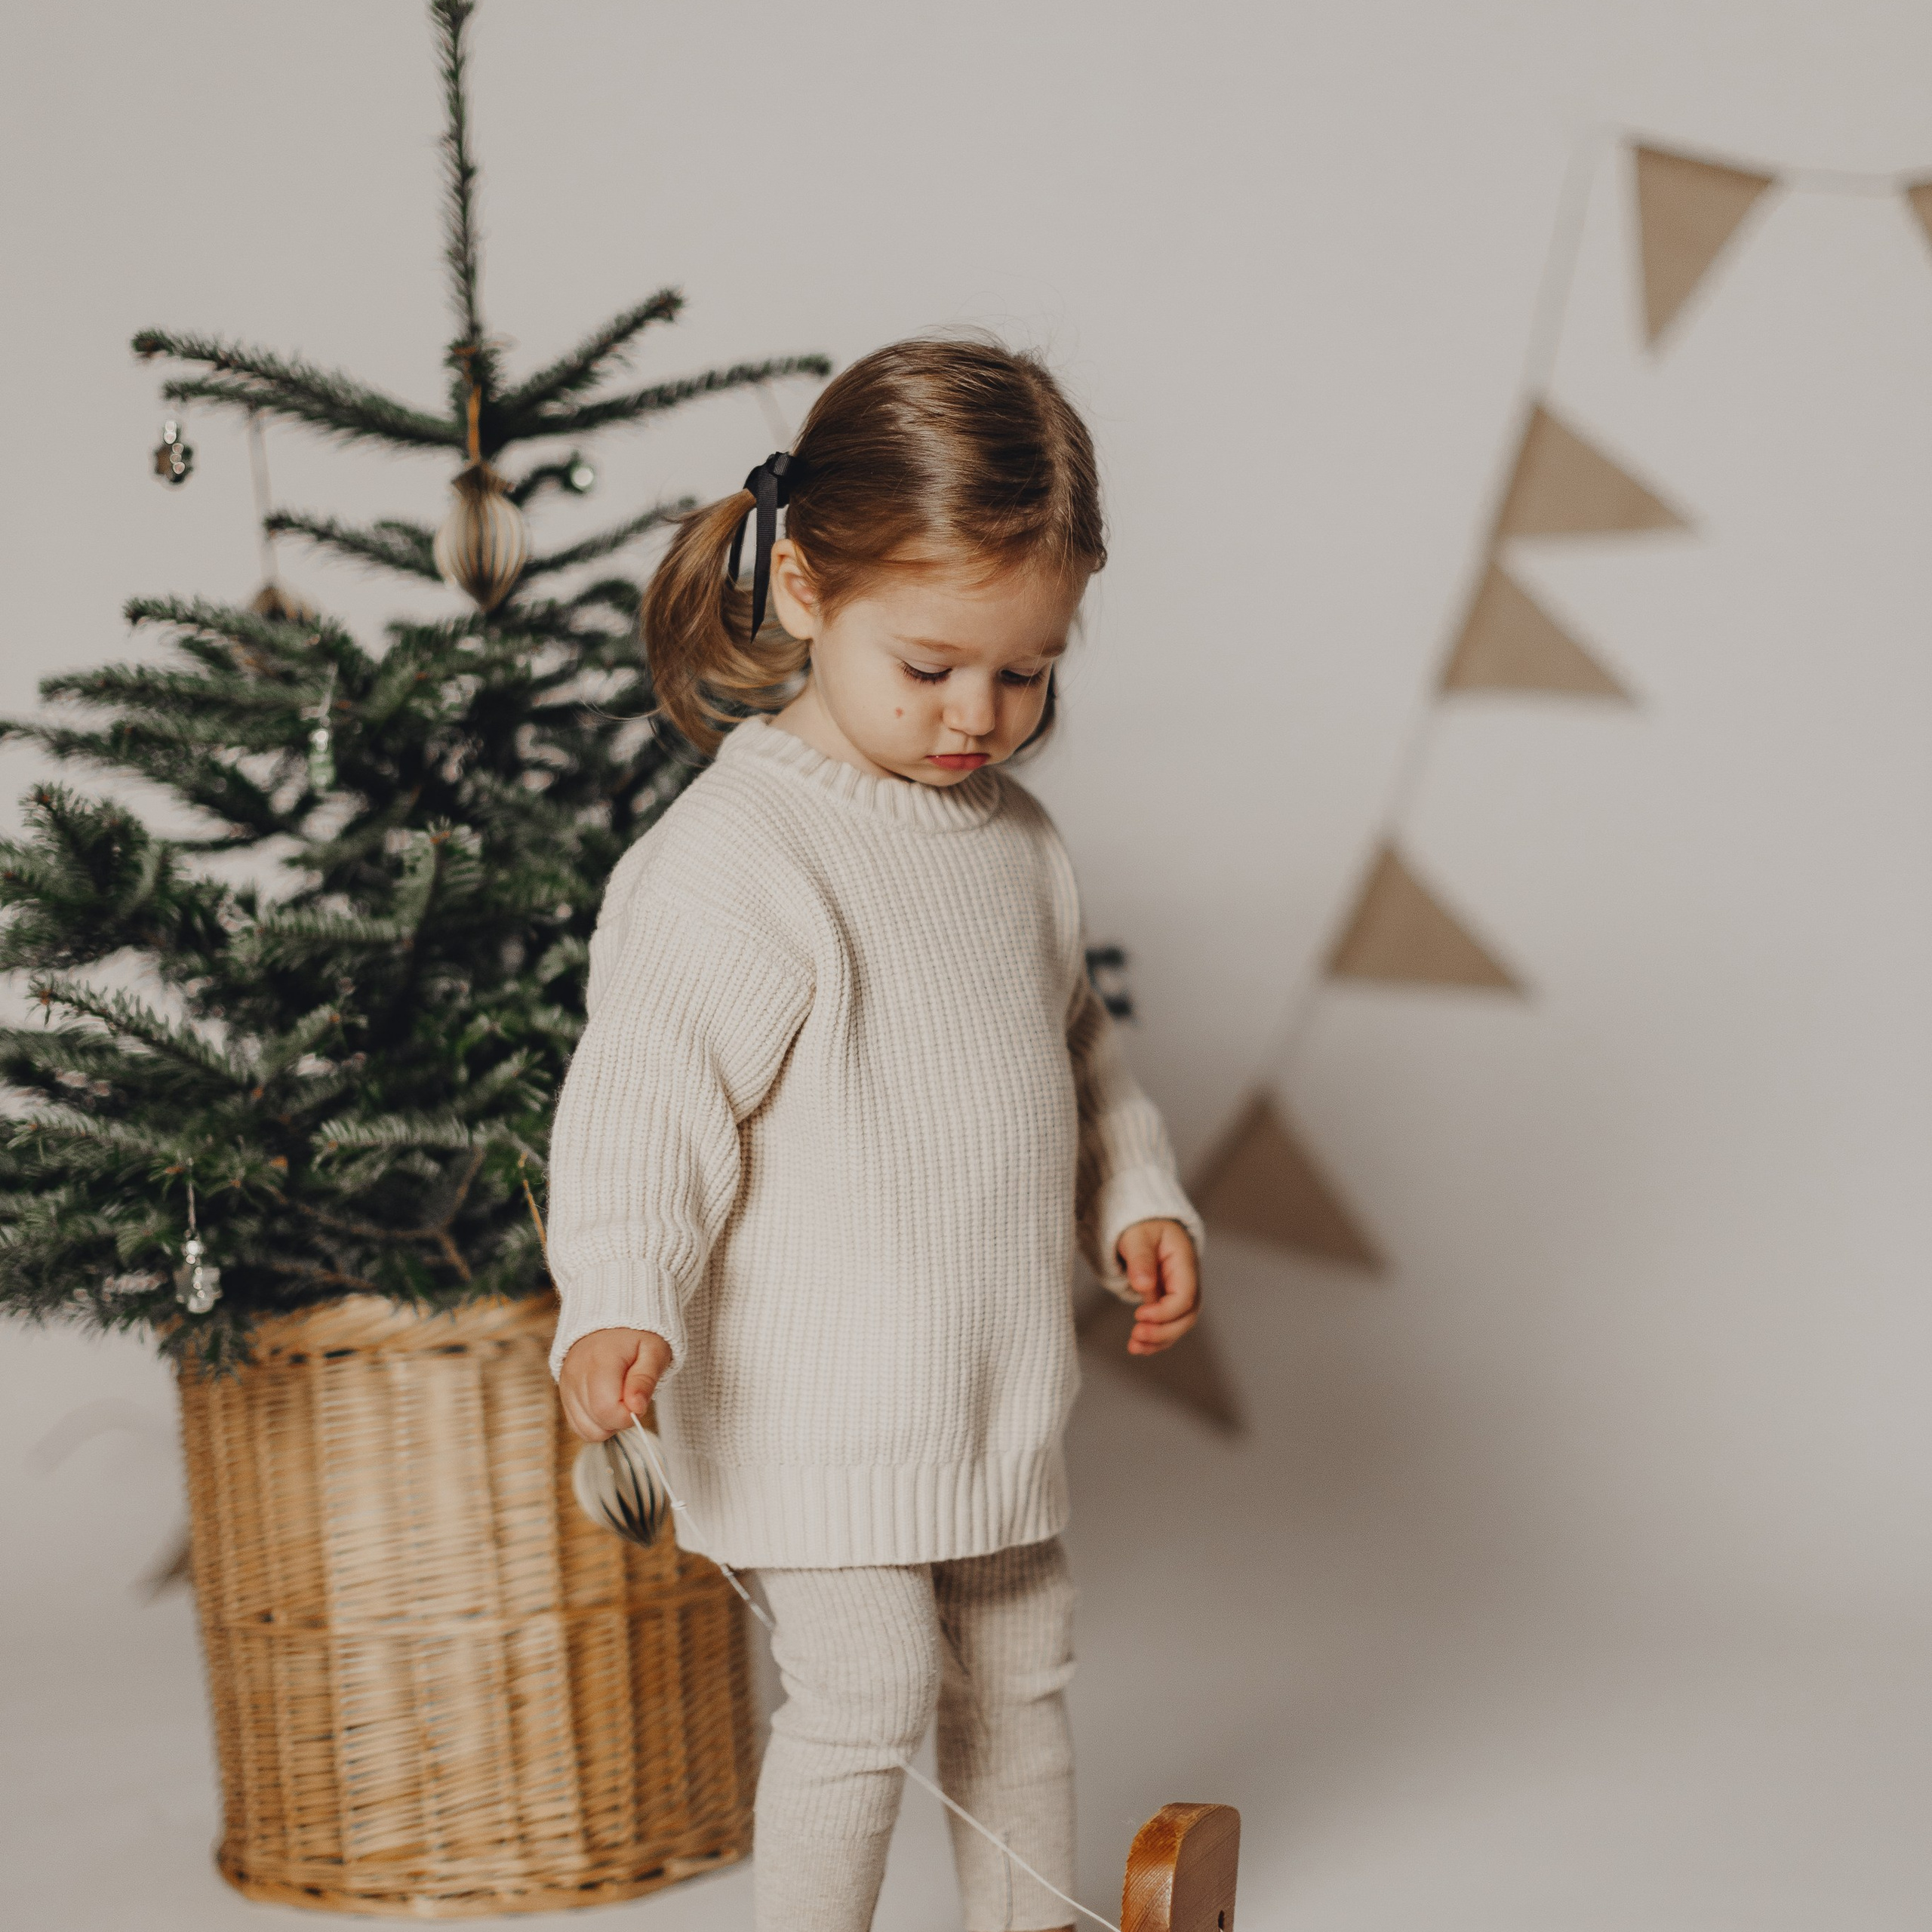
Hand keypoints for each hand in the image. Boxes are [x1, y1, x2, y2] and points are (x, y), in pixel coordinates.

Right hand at [559, 1327, 672, 1441]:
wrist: (612, 1316)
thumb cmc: (637, 1335)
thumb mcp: (654, 1350)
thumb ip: (645, 1380)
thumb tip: (637, 1408)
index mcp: (600, 1362)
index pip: (607, 1410)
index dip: (629, 1415)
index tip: (639, 1400)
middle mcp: (577, 1375)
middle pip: (596, 1423)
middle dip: (620, 1419)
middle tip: (632, 1397)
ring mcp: (567, 1384)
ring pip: (585, 1429)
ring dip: (608, 1423)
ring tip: (620, 1398)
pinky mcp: (564, 1392)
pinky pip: (577, 1424)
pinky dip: (595, 1422)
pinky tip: (608, 1403)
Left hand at [1115, 1218, 1199, 1354]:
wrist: (1144, 1225)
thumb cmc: (1142, 1227)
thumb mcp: (1137, 1237)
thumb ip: (1140, 1259)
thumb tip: (1144, 1285)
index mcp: (1185, 1263)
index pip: (1185, 1296)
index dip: (1165, 1312)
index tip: (1139, 1315)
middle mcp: (1188, 1281)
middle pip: (1187, 1316)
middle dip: (1163, 1331)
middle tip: (1136, 1335)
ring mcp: (1180, 1294)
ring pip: (1178, 1326)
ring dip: (1158, 1340)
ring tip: (1133, 1347)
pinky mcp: (1168, 1303)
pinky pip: (1167, 1326)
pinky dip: (1154, 1339)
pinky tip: (1137, 1347)